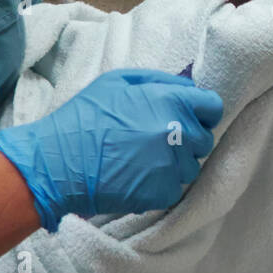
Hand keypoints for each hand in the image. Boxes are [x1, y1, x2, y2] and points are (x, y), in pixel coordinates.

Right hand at [0, 69, 223, 230]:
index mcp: (171, 100)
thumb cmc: (84, 118)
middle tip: (157, 142)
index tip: (188, 118)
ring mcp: (173, 164)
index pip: (213, 107)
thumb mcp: (116, 81)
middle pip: (204, 139)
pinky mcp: (163, 192)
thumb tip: (187, 85)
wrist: (59, 162)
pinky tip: (137, 178)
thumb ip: (157, 80)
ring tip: (143, 161)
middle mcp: (179, 132)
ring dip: (174, 164)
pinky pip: (176, 188)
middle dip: (187, 140)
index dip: (202, 112)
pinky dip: (161, 186)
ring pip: (191, 166)